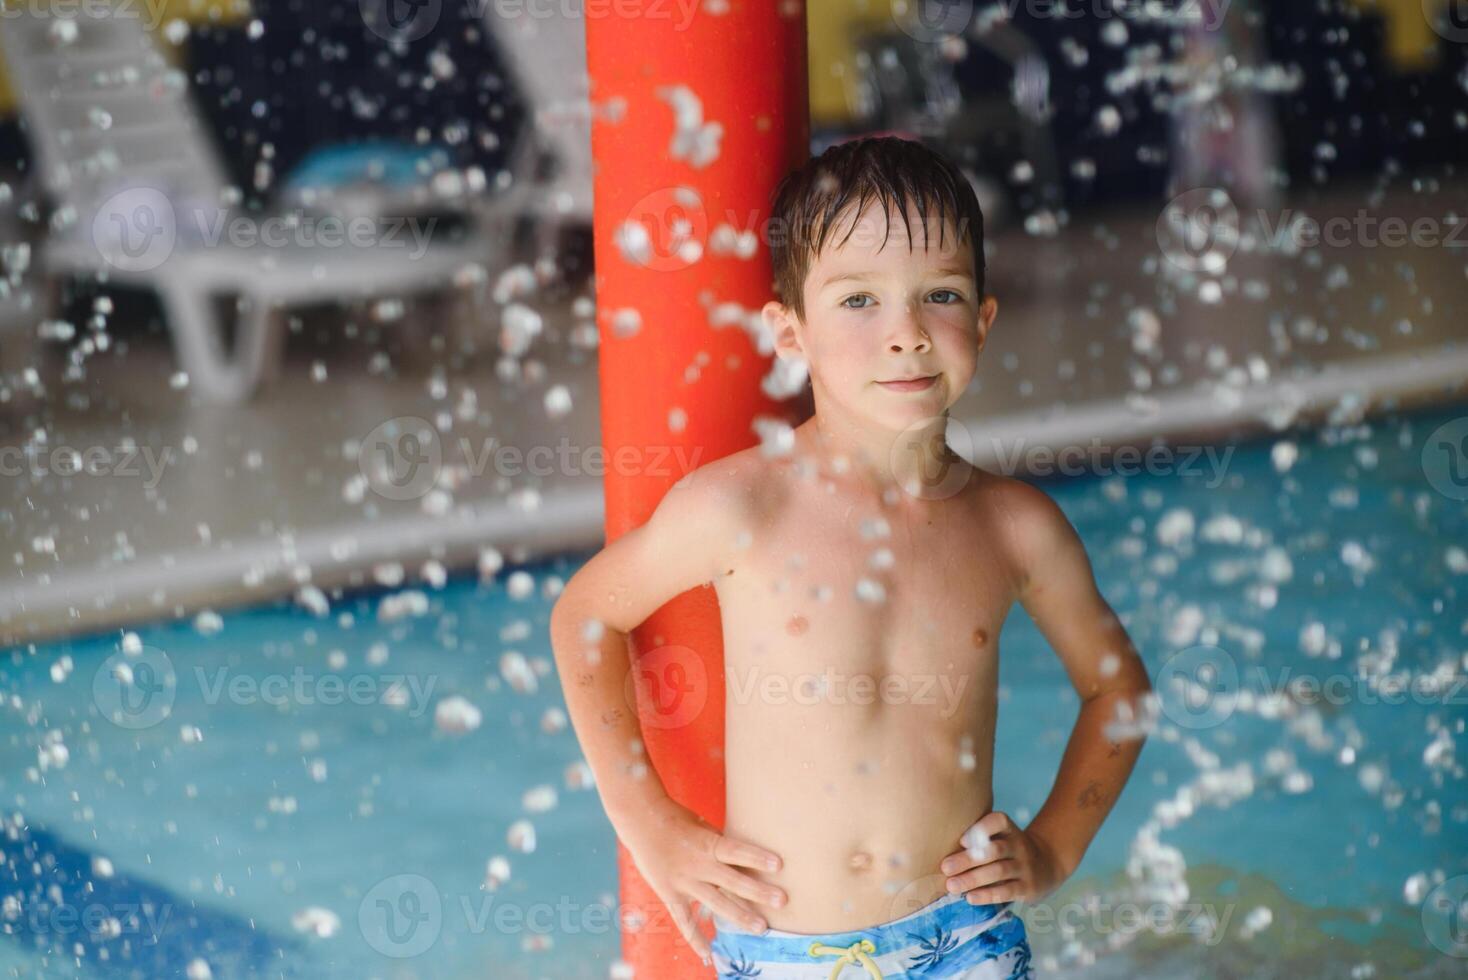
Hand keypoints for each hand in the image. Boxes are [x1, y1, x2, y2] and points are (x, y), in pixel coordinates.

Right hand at [617, 796, 787, 964]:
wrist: (642, 821)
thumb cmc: (677, 820)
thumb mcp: (703, 827)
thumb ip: (721, 845)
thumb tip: (747, 860)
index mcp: (708, 843)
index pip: (737, 851)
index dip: (757, 857)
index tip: (780, 864)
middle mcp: (699, 865)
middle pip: (733, 881)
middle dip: (759, 892)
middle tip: (782, 901)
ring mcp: (685, 882)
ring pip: (716, 903)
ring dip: (740, 916)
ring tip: (762, 928)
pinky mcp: (670, 894)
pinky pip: (684, 920)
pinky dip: (695, 938)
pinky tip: (709, 954)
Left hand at [937, 810, 1066, 905]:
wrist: (1047, 865)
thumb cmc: (1009, 849)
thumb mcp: (1001, 835)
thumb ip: (977, 837)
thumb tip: (935, 847)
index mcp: (1009, 829)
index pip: (998, 821)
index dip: (981, 828)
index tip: (962, 840)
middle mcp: (1019, 845)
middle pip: (994, 850)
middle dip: (968, 860)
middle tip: (945, 868)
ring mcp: (1025, 866)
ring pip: (998, 872)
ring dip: (973, 879)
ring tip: (952, 886)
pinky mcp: (1028, 887)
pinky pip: (1006, 891)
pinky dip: (987, 895)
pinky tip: (970, 898)